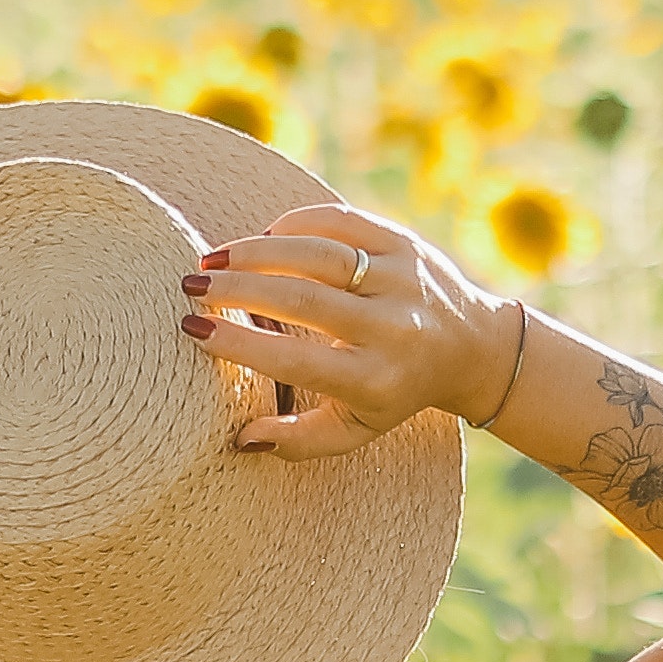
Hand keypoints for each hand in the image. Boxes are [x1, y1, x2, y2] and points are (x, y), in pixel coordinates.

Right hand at [181, 205, 512, 459]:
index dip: (239, 345)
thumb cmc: (396, 391)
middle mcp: (392, 326)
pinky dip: (294, 223)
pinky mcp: (405, 241)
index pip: (295, 360)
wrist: (472, 348)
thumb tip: (241, 438)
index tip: (193, 331)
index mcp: (375, 378)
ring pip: (317, 253)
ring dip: (256, 251)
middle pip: (301, 299)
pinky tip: (262, 237)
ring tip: (213, 259)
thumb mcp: (356, 428)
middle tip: (190, 287)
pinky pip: (340, 221)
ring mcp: (401, 278)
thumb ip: (300, 440)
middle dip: (237, 289)